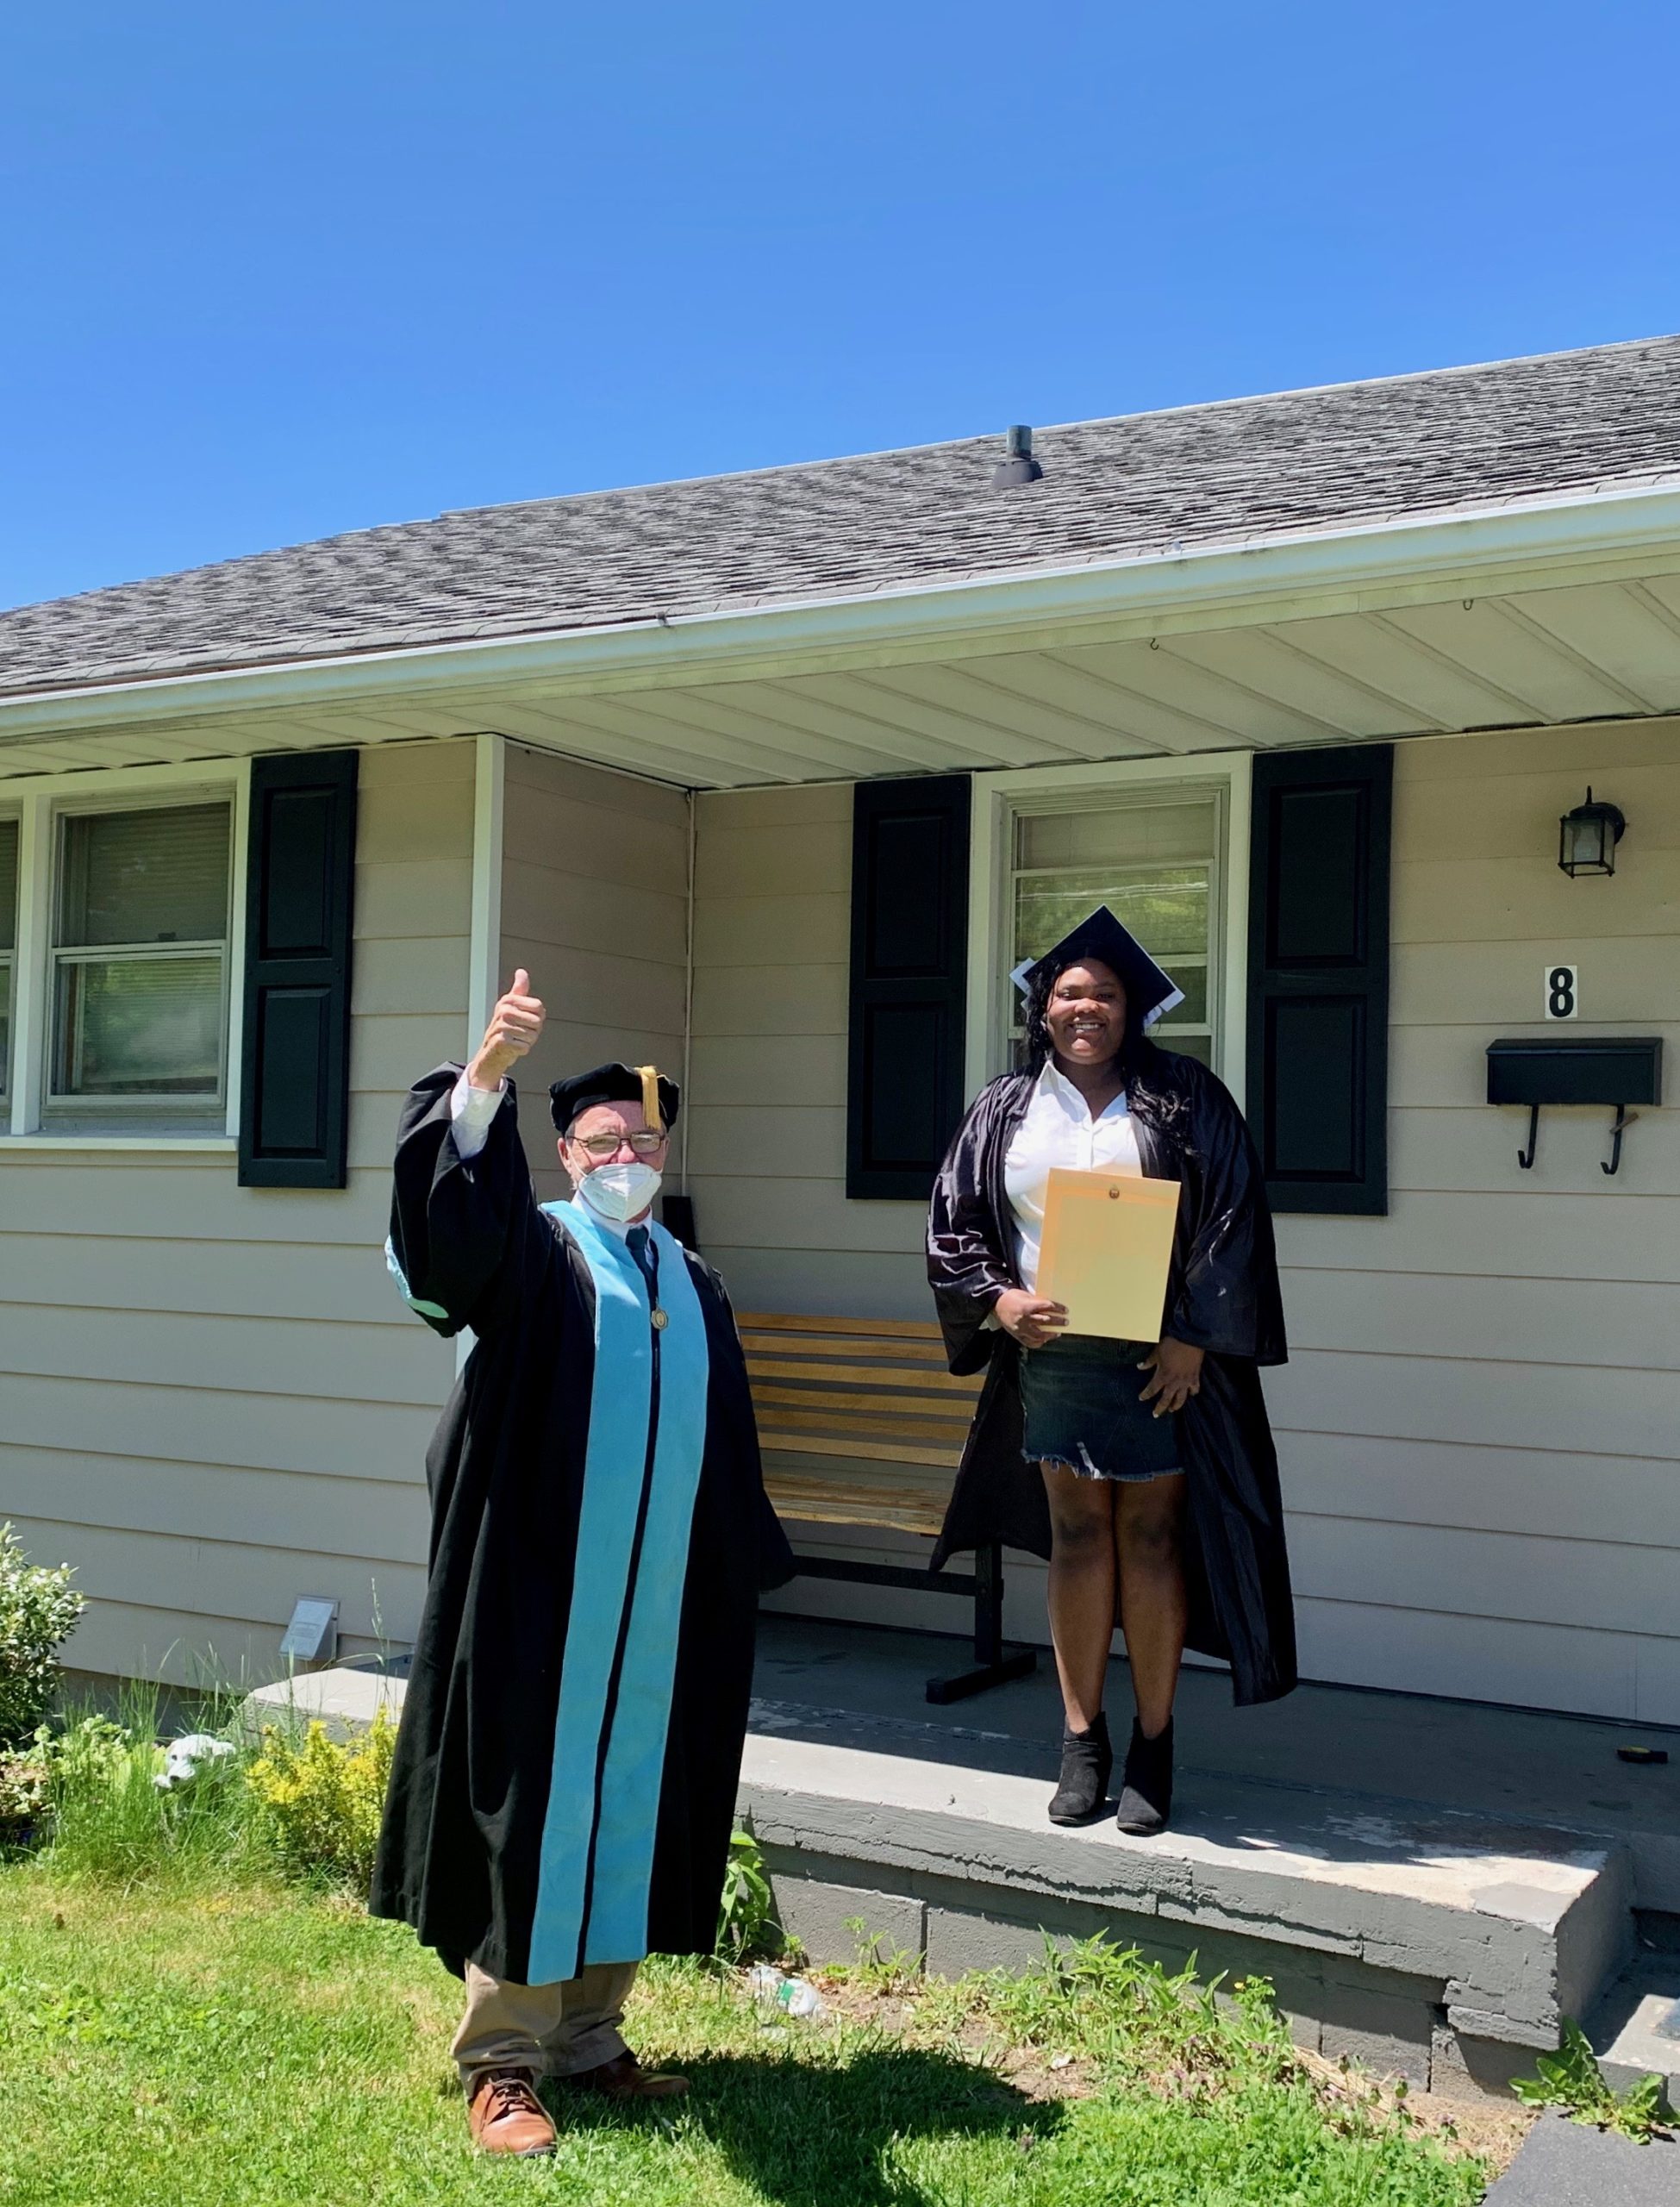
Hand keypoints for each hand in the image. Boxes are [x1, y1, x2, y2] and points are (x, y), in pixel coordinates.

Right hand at [466, 970, 544, 1089]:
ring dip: (527, 1042)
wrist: (491, 1052)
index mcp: (508, 1000)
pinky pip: (525, 1047)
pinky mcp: (502, 1042)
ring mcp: (502, 1026)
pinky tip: (512, 1048)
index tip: (526, 1019)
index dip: (538, 1016)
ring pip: (532, 1036)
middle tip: (520, 1032)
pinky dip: (522, 1050)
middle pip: (537, 1021)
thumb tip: (521, 971)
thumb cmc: (504, 1027)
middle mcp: (504, 1011)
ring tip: (516, 1040)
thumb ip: (519, 989)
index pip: (538, 1006)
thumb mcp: (510, 1006)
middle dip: (533, 1031)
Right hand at [993, 1289, 1067, 1348]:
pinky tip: (1044, 1340)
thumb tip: (1051, 1308)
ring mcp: (1020, 1329)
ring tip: (1057, 1333)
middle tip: (1065, 1322)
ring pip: (1039, 1335)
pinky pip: (1030, 1342)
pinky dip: (1038, 1342)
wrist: (997, 1304)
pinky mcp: (1017, 1335)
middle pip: (1045, 1321)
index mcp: (1027, 1306)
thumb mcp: (1026, 1296)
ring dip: (1050, 1335)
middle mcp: (1024, 1318)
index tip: (1065, 1310)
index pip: (1047, 1307)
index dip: (1058, 1308)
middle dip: (1058, 1321)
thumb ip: (1038, 1303)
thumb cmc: (1012, 1297)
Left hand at [1138, 1336, 1203, 1417]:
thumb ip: (1148, 1362)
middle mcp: (1174, 1382)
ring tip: (1172, 1409)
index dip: (1145, 1395)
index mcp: (1162, 1376)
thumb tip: (1140, 1367)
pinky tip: (1191, 1394)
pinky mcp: (1195, 1378)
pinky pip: (1194, 1389)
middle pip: (1166, 1400)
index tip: (1141, 1398)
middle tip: (1155, 1414)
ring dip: (1176, 1405)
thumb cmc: (1172, 1344)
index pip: (1151, 1390)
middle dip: (1160, 1408)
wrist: (1190, 1339)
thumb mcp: (1156, 1352)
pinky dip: (1192, 1392)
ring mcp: (1185, 1382)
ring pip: (1180, 1399)